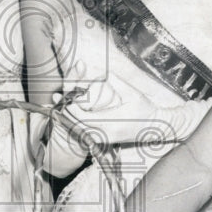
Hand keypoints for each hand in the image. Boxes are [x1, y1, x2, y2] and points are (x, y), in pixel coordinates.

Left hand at [64, 70, 204, 145]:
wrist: (156, 127)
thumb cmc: (145, 108)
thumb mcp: (132, 92)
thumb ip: (115, 81)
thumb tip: (100, 71)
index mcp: (111, 122)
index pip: (82, 118)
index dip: (70, 108)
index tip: (64, 97)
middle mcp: (106, 134)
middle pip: (77, 125)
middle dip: (65, 112)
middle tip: (56, 99)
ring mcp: (105, 139)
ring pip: (79, 131)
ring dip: (70, 118)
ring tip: (61, 104)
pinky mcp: (105, 141)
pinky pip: (86, 134)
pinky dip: (77, 124)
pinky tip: (72, 114)